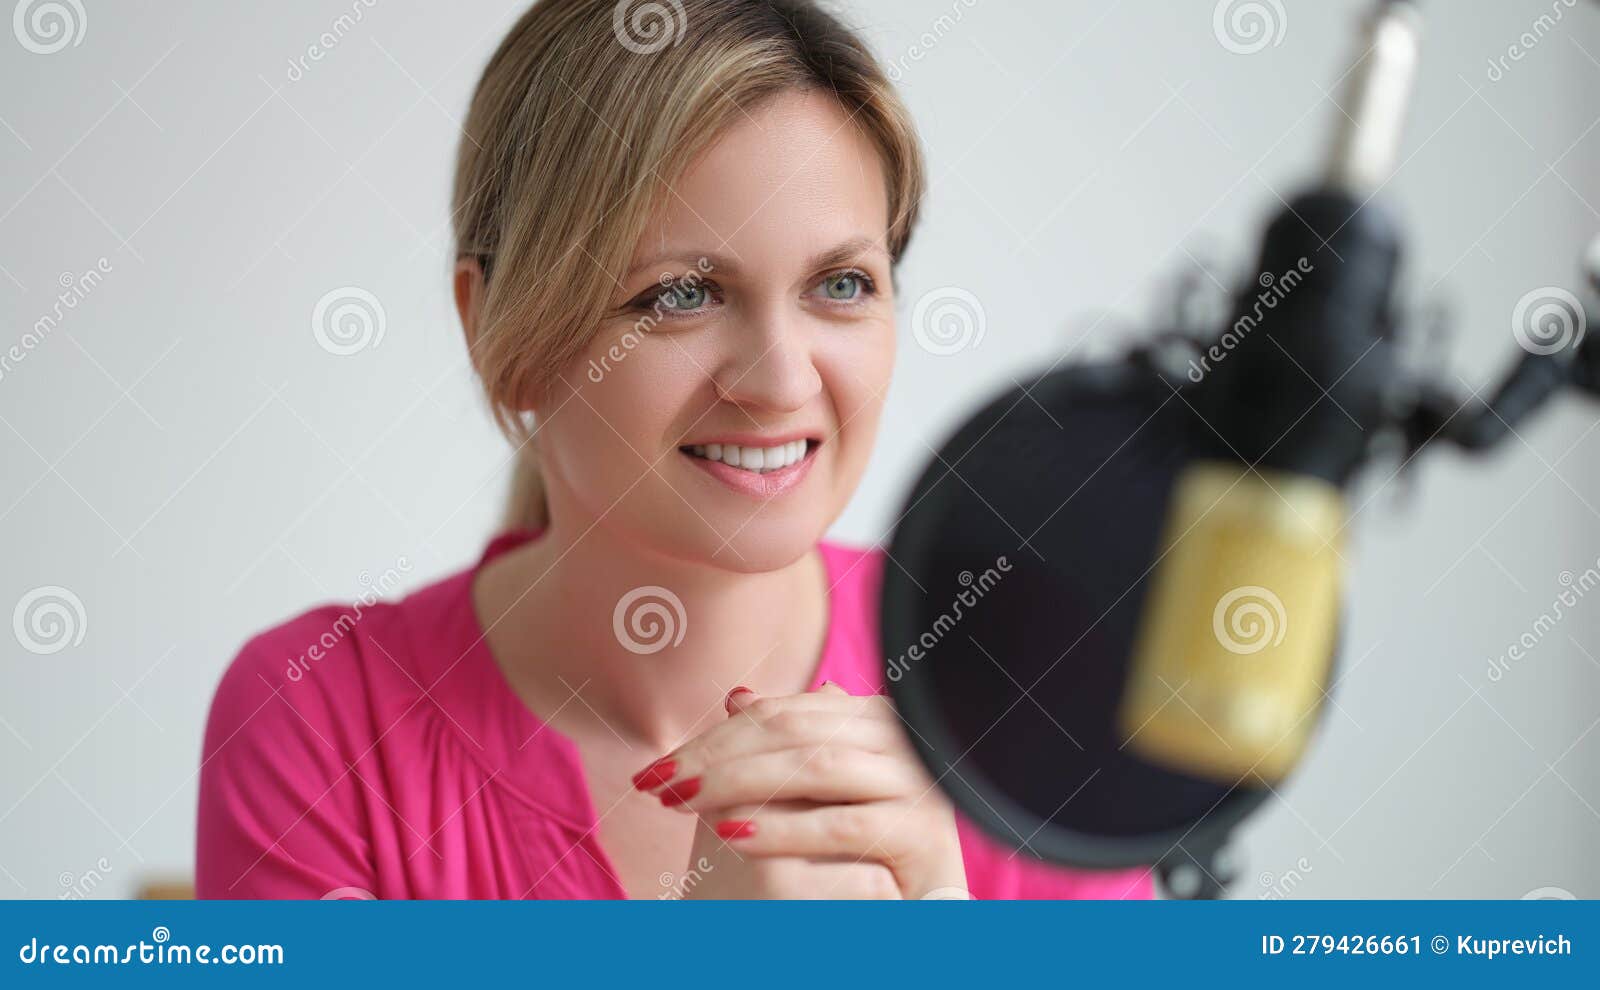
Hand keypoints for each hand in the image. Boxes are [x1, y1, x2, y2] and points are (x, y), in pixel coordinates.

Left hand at [632, 682, 968, 899]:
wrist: (918, 924)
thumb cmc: (861, 860)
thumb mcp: (812, 800)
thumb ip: (784, 747)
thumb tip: (736, 696)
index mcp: (876, 721)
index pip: (783, 714)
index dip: (715, 736)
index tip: (658, 766)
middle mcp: (904, 740)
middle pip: (793, 733)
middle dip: (714, 757)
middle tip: (655, 783)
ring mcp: (920, 784)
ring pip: (815, 769)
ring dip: (736, 783)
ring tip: (681, 802)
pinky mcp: (925, 835)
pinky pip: (841, 825)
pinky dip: (783, 828)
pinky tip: (730, 835)